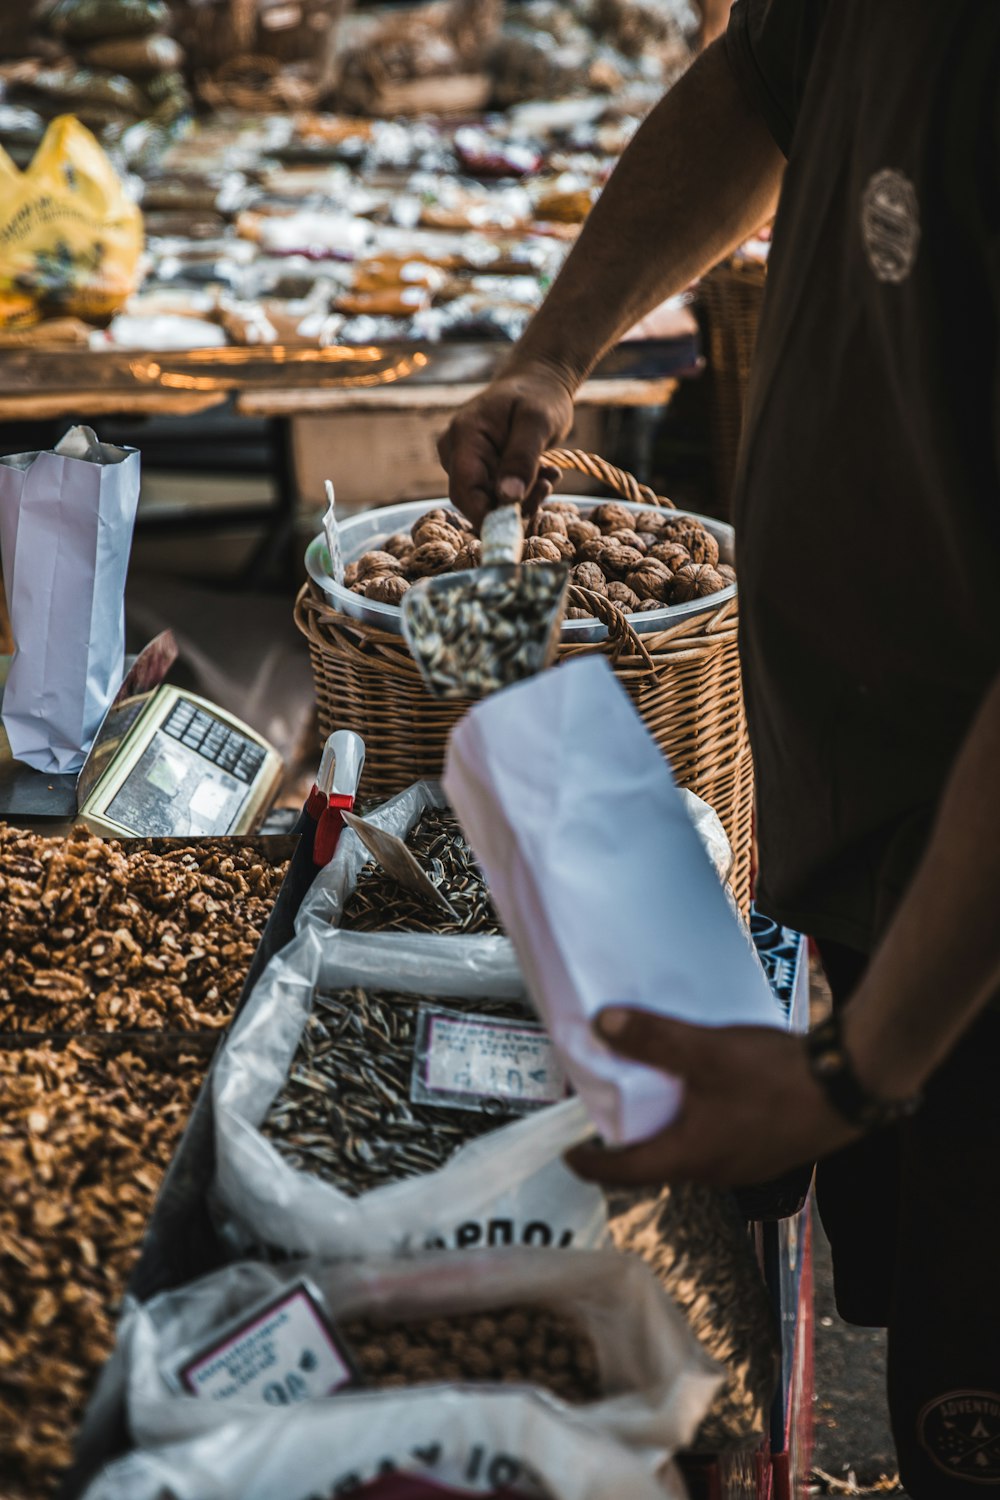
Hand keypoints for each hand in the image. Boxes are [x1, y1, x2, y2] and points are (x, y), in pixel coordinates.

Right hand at [438, 361, 574, 528]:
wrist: (539, 383)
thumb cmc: (538, 395)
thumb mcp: (537, 422)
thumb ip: (522, 458)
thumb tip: (508, 498)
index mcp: (464, 436)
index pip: (464, 490)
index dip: (486, 515)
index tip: (516, 527)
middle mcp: (457, 452)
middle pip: (476, 499)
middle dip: (512, 505)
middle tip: (546, 487)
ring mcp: (467, 462)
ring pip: (490, 500)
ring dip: (524, 498)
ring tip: (548, 475)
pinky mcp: (481, 470)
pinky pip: (498, 494)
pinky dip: (524, 492)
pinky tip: (543, 474)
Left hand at [566, 1007, 860, 1188]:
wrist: (850, 1086)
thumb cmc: (777, 1079)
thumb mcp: (705, 1052)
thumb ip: (653, 1038)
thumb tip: (603, 1024)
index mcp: (689, 1157)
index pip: (624, 1172)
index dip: (591, 1162)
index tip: (570, 1154)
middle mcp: (714, 1170)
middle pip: (656, 1161)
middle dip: (630, 1138)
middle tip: (610, 1110)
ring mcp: (744, 1163)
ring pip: (690, 1149)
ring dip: (668, 1126)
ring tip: (655, 1091)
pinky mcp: (767, 1147)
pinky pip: (719, 1139)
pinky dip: (699, 1119)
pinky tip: (707, 1087)